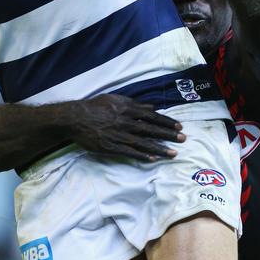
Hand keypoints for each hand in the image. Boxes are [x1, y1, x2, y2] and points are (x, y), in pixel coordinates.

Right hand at [71, 94, 185, 161]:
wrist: (76, 118)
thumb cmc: (95, 107)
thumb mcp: (115, 99)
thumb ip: (134, 104)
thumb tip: (150, 107)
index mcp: (127, 109)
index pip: (152, 116)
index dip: (166, 122)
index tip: (179, 126)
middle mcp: (126, 122)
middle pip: (151, 130)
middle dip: (168, 135)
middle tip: (183, 139)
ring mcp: (119, 135)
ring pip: (143, 143)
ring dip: (159, 149)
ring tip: (173, 153)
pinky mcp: (111, 147)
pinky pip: (130, 152)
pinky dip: (142, 156)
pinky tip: (153, 159)